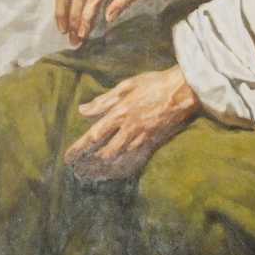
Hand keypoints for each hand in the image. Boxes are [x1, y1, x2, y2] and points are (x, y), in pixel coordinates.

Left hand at [64, 68, 198, 180]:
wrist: (185, 91)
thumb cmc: (155, 84)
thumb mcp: (126, 86)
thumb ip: (103, 101)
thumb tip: (83, 110)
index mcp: (120, 113)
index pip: (94, 136)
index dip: (79, 149)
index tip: (68, 158)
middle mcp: (130, 129)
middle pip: (106, 154)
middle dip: (90, 162)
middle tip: (79, 168)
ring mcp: (143, 138)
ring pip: (120, 159)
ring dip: (104, 166)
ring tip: (91, 170)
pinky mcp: (154, 143)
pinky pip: (134, 159)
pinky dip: (122, 165)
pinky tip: (114, 168)